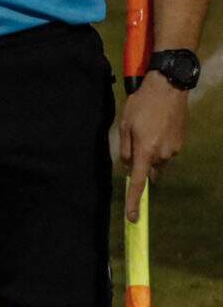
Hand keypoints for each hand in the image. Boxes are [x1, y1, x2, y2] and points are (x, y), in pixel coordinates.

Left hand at [118, 80, 188, 220]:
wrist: (168, 88)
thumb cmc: (141, 105)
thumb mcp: (124, 125)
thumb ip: (125, 150)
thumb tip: (128, 166)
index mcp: (145, 151)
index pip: (138, 182)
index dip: (134, 201)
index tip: (132, 218)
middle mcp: (162, 154)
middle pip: (148, 170)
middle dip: (140, 163)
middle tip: (134, 139)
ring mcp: (174, 149)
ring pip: (157, 161)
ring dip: (150, 152)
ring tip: (146, 128)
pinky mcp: (181, 143)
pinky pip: (166, 152)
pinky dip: (159, 145)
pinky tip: (156, 126)